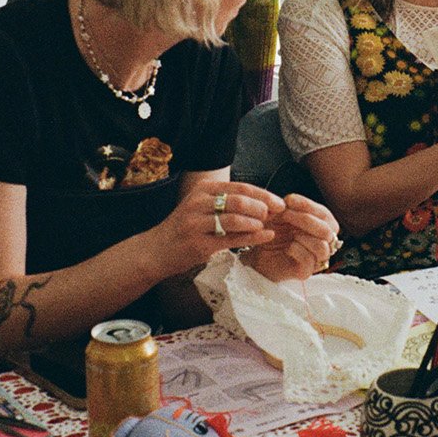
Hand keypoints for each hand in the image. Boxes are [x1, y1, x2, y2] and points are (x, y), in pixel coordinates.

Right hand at [156, 180, 285, 273]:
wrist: (157, 250)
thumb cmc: (186, 227)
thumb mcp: (202, 206)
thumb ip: (227, 202)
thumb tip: (263, 202)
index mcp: (203, 190)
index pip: (240, 187)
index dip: (263, 194)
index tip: (280, 201)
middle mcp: (198, 203)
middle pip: (238, 200)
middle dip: (262, 206)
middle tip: (277, 213)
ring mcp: (197, 223)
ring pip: (234, 218)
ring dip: (256, 222)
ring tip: (268, 225)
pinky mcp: (199, 243)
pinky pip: (231, 239)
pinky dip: (252, 237)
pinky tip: (265, 236)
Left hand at [247, 192, 339, 282]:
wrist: (257, 254)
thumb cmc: (271, 232)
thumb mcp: (278, 214)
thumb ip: (286, 207)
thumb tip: (288, 201)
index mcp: (320, 227)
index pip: (324, 215)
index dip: (309, 206)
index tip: (289, 199)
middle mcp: (322, 244)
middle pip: (327, 231)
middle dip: (305, 219)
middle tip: (285, 214)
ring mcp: (315, 259)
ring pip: (322, 247)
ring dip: (303, 235)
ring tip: (288, 232)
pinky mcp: (305, 272)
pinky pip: (308, 260)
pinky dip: (296, 249)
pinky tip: (285, 247)